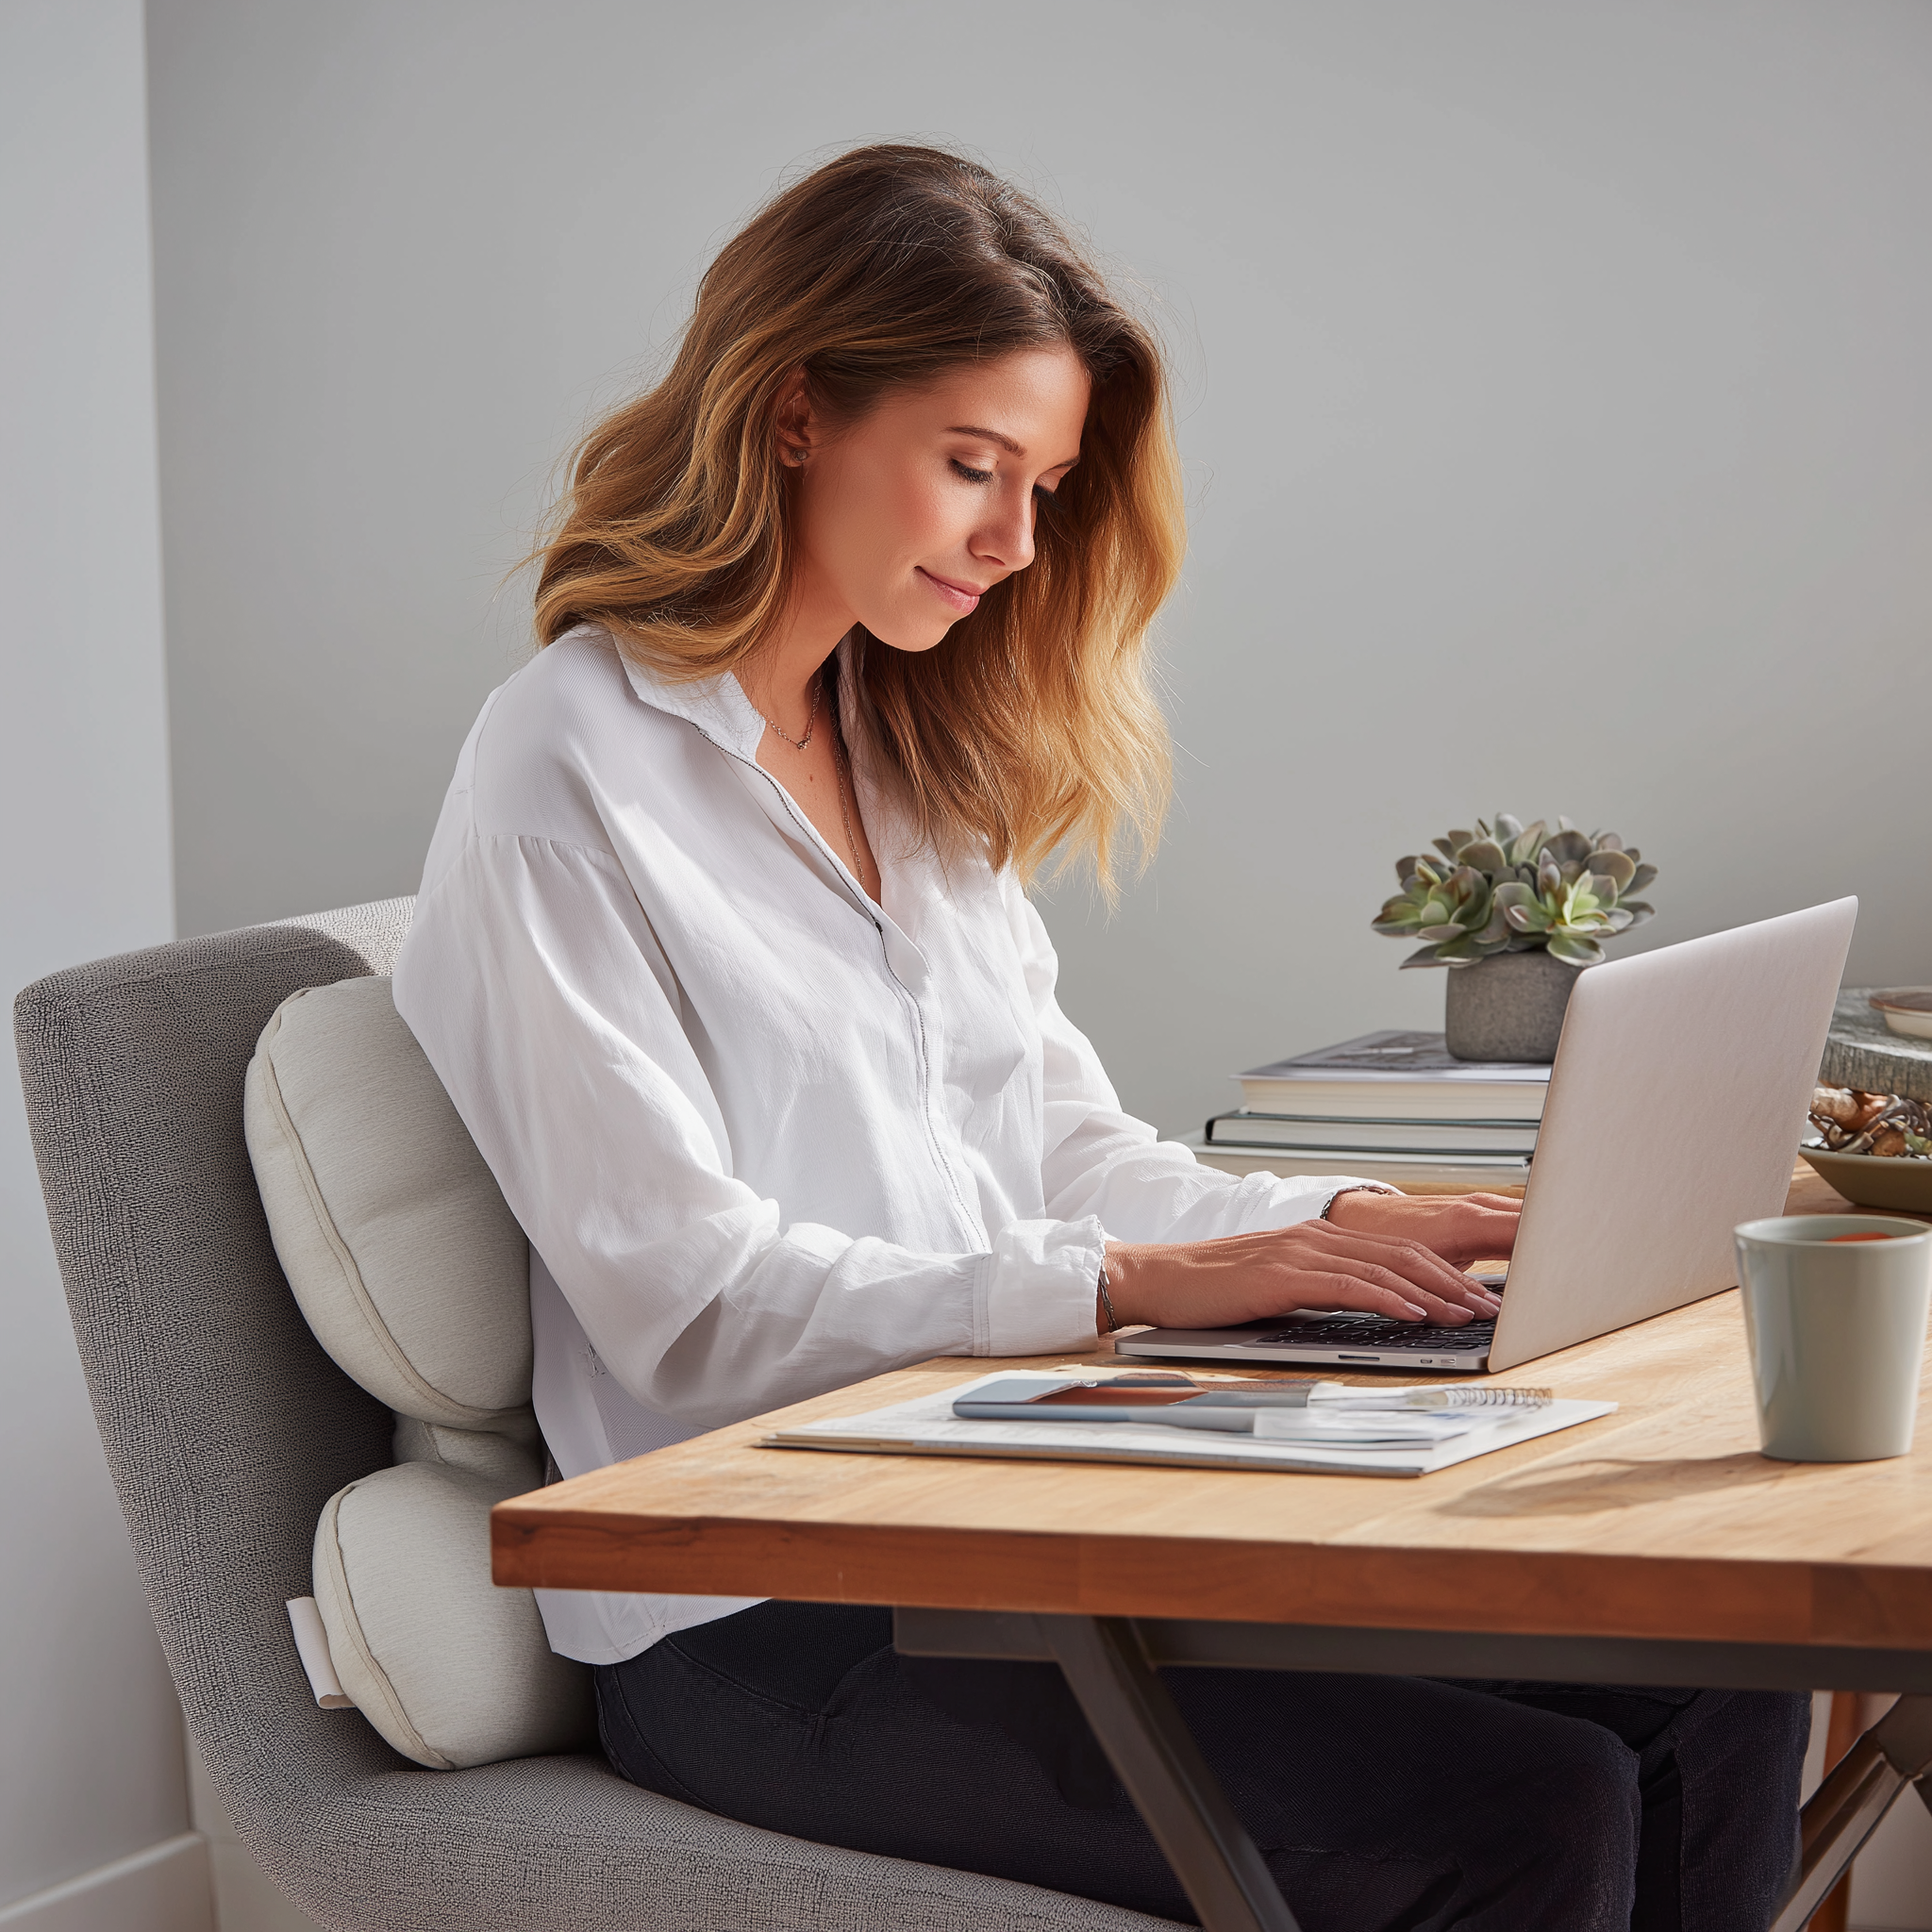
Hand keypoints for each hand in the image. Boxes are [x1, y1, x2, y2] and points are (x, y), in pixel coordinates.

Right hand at [1102, 1190, 1518, 1332]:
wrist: (1157, 1277)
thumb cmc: (1212, 1288)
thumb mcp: (1278, 1284)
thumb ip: (1321, 1287)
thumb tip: (1369, 1309)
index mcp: (1318, 1236)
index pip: (1398, 1249)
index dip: (1445, 1270)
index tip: (1478, 1295)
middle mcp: (1315, 1235)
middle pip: (1404, 1252)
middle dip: (1454, 1281)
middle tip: (1491, 1307)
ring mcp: (1300, 1251)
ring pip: (1384, 1266)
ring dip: (1433, 1292)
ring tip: (1466, 1314)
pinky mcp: (1283, 1274)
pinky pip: (1348, 1285)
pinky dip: (1387, 1298)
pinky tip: (1413, 1313)